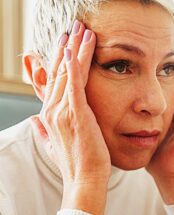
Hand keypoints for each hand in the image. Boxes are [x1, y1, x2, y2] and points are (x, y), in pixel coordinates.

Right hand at [31, 21, 110, 214]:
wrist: (84, 179)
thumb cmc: (75, 162)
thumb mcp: (54, 143)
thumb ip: (43, 129)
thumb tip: (34, 120)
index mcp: (50, 114)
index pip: (54, 79)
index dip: (59, 59)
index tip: (65, 43)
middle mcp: (53, 109)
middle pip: (59, 71)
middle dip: (67, 47)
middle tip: (75, 27)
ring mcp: (63, 111)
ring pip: (68, 73)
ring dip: (75, 49)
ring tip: (83, 31)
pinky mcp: (76, 115)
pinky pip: (74, 86)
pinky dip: (73, 67)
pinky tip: (75, 51)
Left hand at [146, 47, 173, 203]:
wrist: (168, 173)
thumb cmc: (154, 153)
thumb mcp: (142, 130)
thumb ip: (134, 117)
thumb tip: (117, 106)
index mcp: (166, 108)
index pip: (161, 81)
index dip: (157, 65)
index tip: (149, 48)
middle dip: (172, 60)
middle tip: (167, 39)